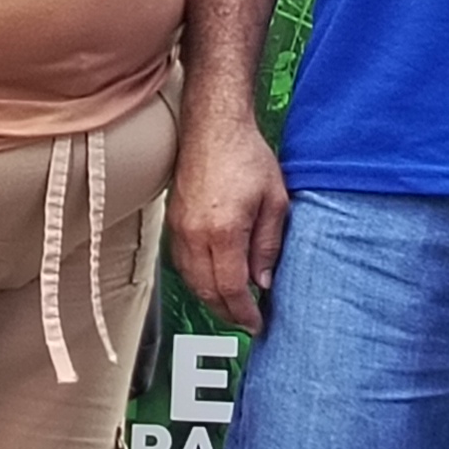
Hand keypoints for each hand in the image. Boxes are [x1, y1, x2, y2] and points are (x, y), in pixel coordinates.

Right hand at [168, 115, 290, 334]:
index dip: (245, 312)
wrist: (213, 126)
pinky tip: (212, 281)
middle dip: (227, 312)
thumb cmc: (246, 156)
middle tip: (246, 320)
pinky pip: (181, 264)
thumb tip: (264, 281)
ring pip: (191, 280)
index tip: (257, 322)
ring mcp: (179, 228)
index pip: (232, 288)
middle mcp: (195, 234)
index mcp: (224, 231)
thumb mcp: (274, 201)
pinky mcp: (173, 221)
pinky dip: (197, 280)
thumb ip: (268, 245)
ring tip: (232, 306)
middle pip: (207, 291)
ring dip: (210, 299)